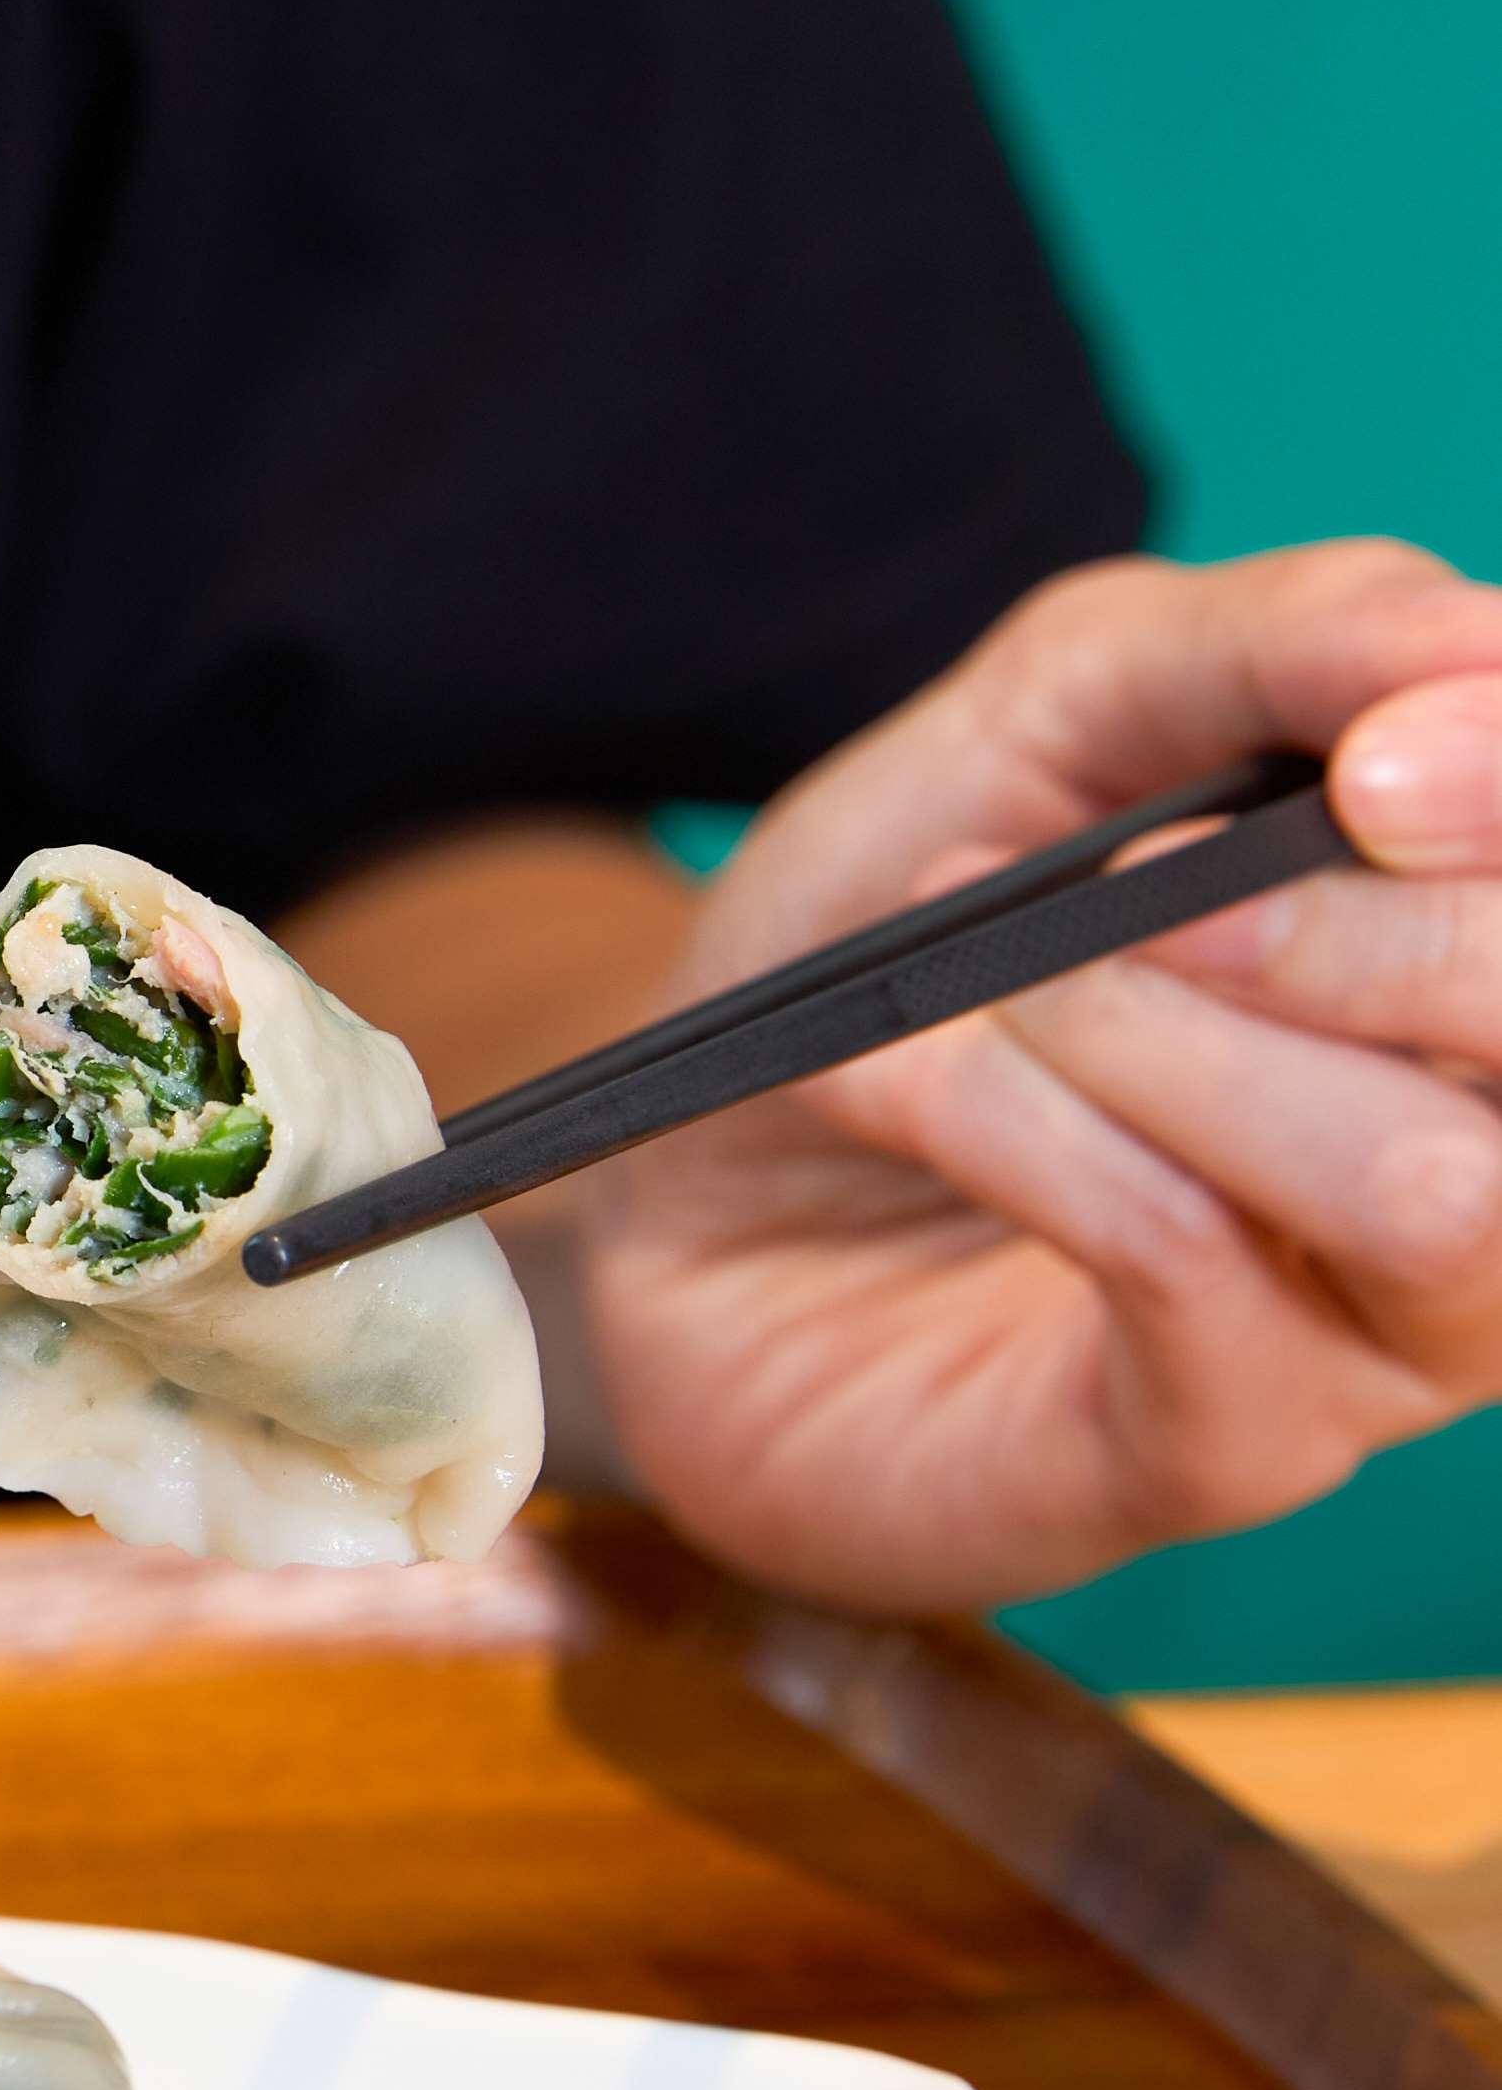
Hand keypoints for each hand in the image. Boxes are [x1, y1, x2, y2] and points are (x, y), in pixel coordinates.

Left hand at [574, 543, 1501, 1613]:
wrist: (671, 1180)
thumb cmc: (891, 944)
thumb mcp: (1053, 719)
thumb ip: (1272, 648)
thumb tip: (1477, 640)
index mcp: (1481, 955)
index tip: (1375, 761)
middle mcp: (1495, 1143)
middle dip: (1362, 931)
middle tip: (1129, 876)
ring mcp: (1385, 1325)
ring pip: (1429, 1187)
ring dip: (1171, 1041)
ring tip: (986, 988)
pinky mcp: (1230, 1448)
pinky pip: (1199, 1266)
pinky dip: (1026, 1132)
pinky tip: (902, 1080)